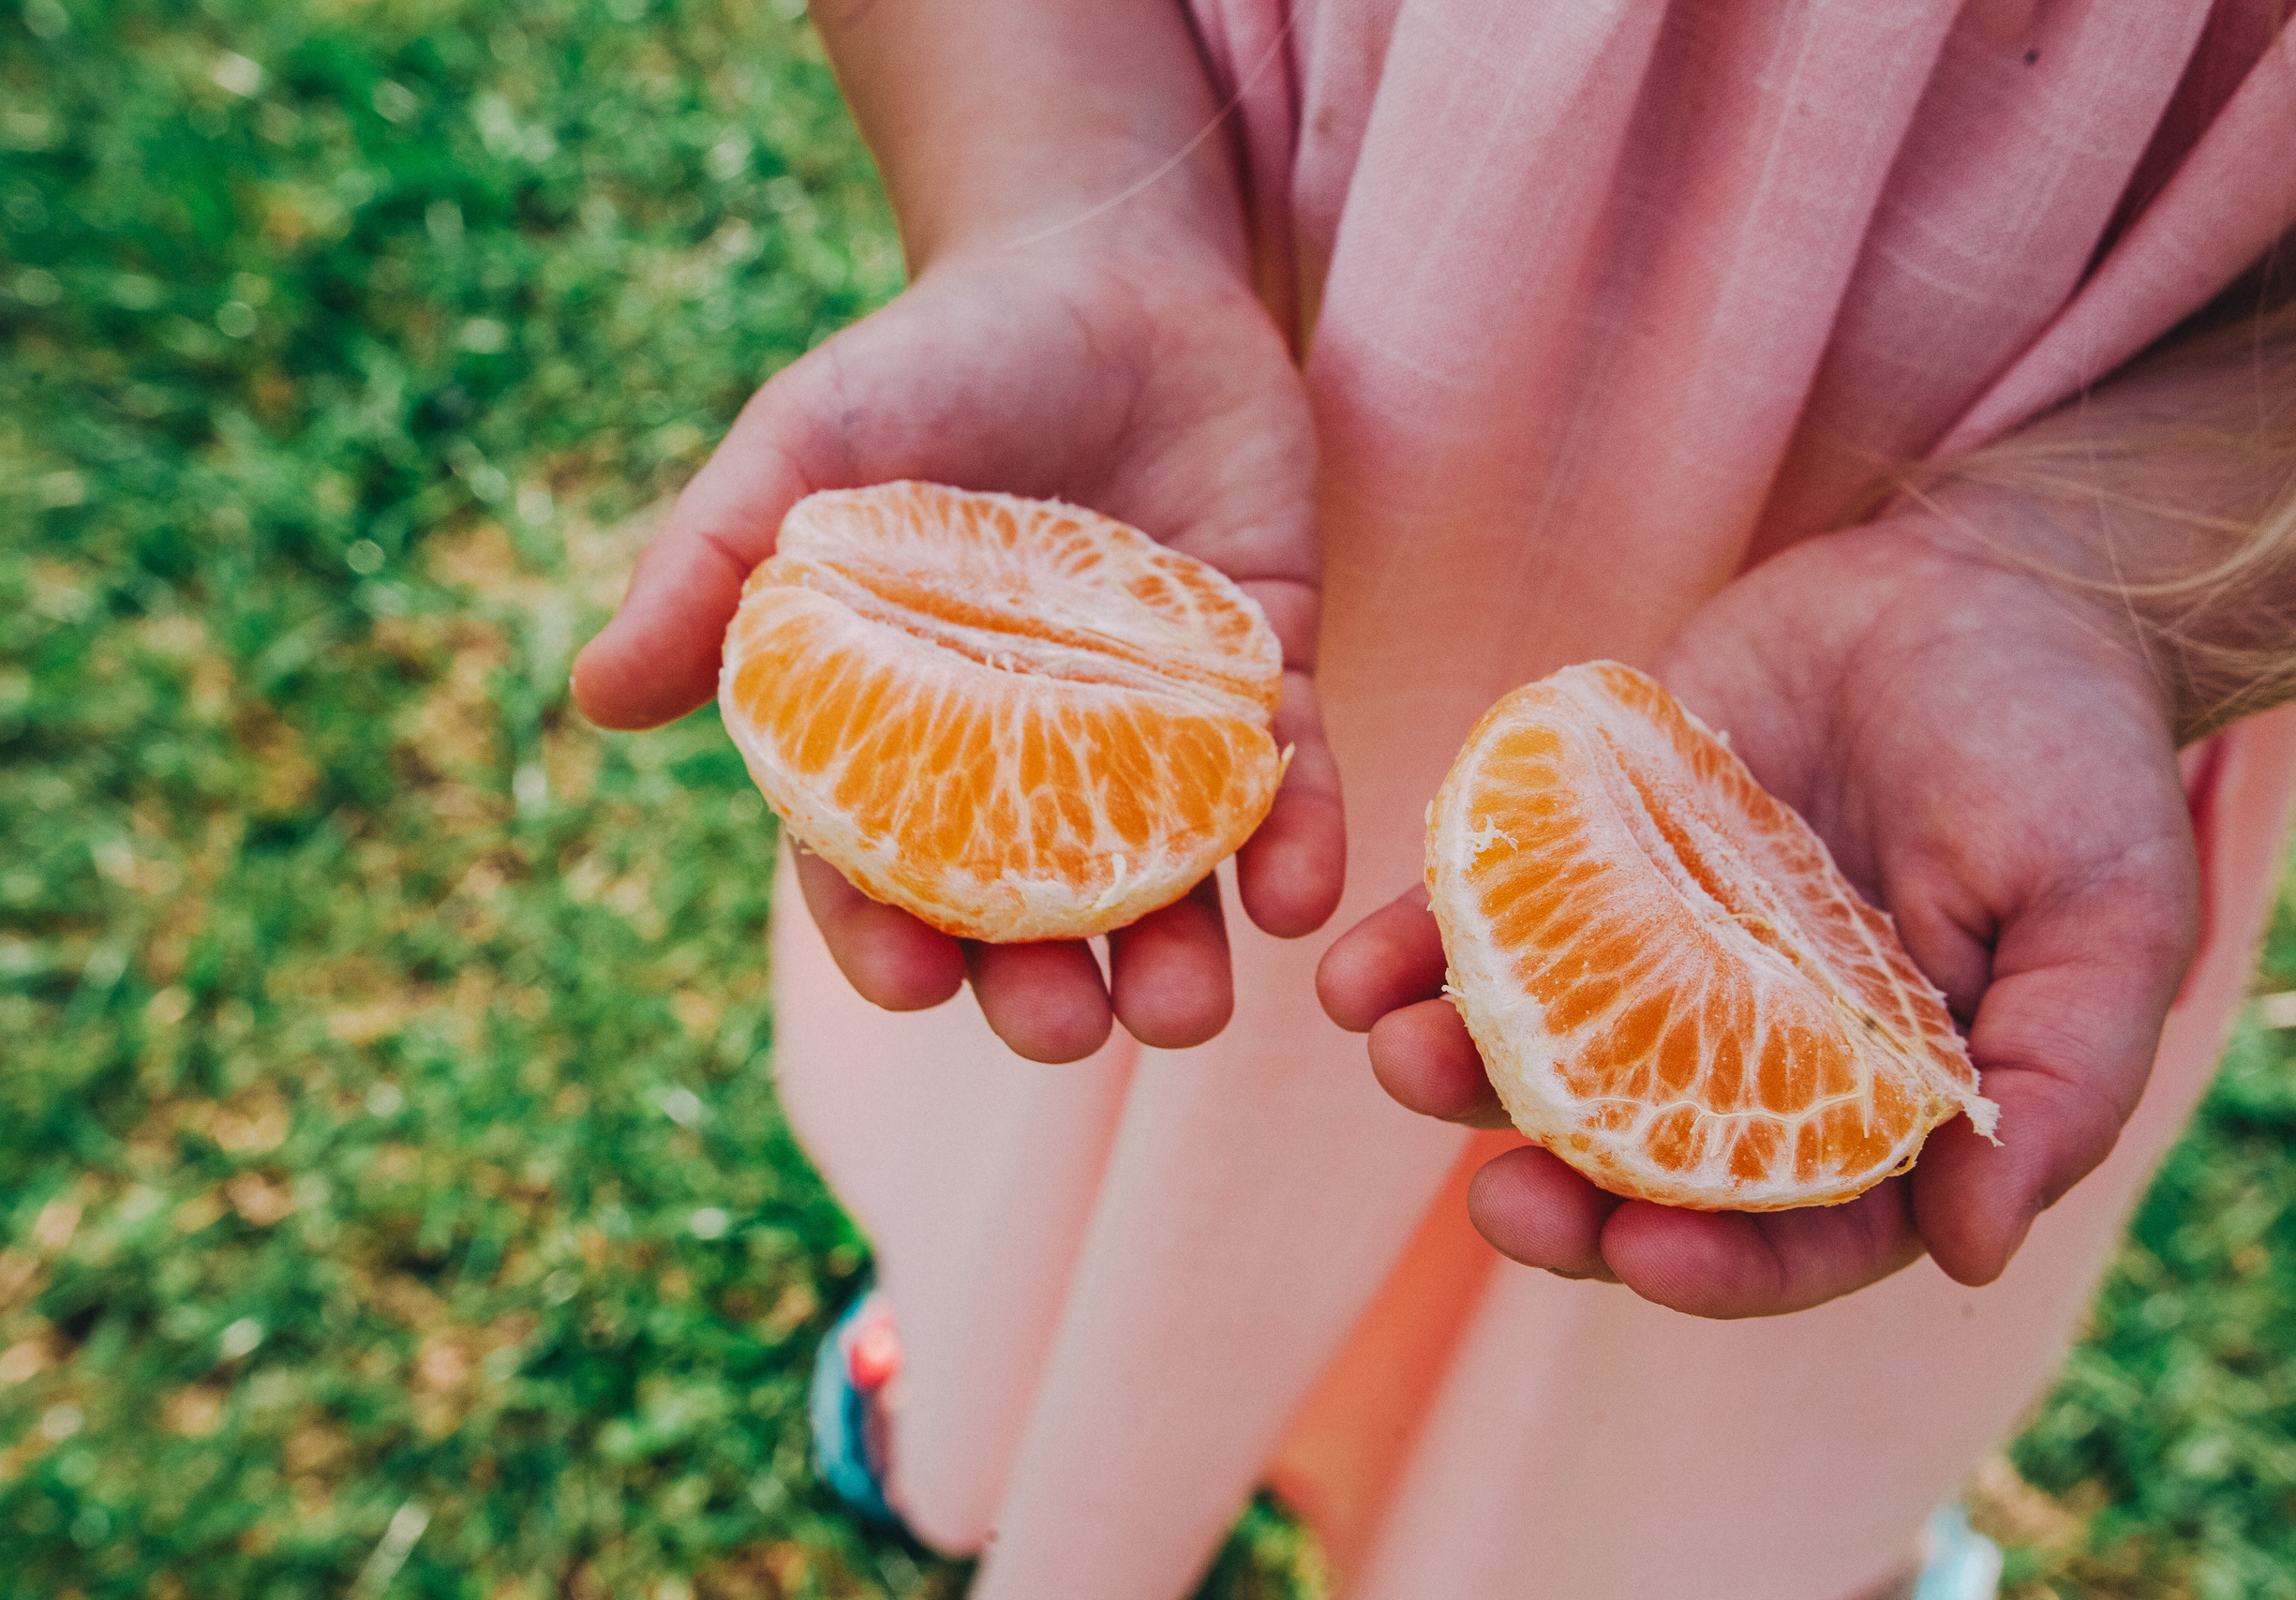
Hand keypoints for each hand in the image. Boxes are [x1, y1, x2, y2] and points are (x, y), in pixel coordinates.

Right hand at [572, 239, 1340, 1061]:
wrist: (1108, 267)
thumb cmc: (934, 362)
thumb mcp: (805, 448)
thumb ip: (714, 565)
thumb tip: (594, 699)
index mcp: (909, 724)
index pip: (887, 861)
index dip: (890, 933)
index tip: (911, 983)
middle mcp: (1032, 749)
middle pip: (1034, 901)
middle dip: (1046, 981)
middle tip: (1064, 1031)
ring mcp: (1153, 720)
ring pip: (1166, 870)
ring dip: (1180, 950)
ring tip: (1188, 1010)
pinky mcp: (1264, 673)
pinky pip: (1287, 776)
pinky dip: (1297, 838)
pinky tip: (1300, 892)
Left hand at [1318, 517, 2199, 1316]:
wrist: (1977, 578)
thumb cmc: (2069, 752)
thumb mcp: (2109, 912)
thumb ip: (2058, 1080)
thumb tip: (1975, 1250)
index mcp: (1879, 1104)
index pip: (1793, 1229)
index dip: (1720, 1265)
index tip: (1640, 1255)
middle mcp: (1750, 1048)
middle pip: (1641, 1170)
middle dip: (1563, 1201)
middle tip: (1498, 1204)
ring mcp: (1657, 952)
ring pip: (1540, 1053)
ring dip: (1461, 1079)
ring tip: (1402, 1060)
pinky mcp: (1587, 853)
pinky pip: (1488, 919)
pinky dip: (1420, 952)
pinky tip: (1361, 970)